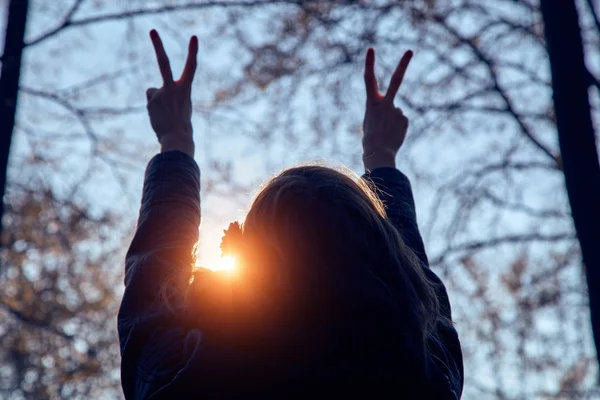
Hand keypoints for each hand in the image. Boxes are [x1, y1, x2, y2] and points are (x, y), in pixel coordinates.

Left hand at [146, 30, 197, 157]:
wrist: (177, 138)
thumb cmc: (182, 123)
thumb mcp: (181, 105)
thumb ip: (169, 93)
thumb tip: (151, 90)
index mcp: (186, 89)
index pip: (191, 67)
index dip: (193, 51)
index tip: (194, 37)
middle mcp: (173, 87)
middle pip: (164, 62)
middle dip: (158, 45)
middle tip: (152, 30)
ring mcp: (161, 93)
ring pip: (153, 92)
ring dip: (156, 101)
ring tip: (165, 114)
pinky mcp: (151, 100)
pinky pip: (150, 100)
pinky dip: (152, 108)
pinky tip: (158, 117)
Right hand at [362, 48, 412, 170]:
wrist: (378, 154)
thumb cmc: (369, 139)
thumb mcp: (370, 121)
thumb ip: (382, 111)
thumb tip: (398, 111)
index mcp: (371, 103)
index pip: (369, 79)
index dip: (369, 63)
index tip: (371, 49)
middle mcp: (386, 103)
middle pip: (396, 79)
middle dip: (403, 64)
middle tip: (410, 50)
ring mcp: (397, 110)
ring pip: (395, 112)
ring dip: (391, 121)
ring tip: (386, 133)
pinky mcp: (405, 119)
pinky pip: (401, 121)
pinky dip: (397, 128)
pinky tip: (393, 136)